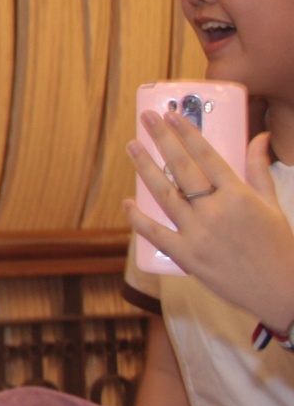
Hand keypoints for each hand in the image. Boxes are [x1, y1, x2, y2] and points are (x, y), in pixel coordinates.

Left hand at [127, 117, 293, 331]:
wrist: (282, 291)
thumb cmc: (280, 247)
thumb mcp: (273, 204)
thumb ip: (259, 169)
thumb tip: (259, 137)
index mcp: (239, 196)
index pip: (207, 155)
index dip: (187, 132)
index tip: (171, 114)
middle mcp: (216, 211)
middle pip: (182, 167)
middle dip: (162, 138)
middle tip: (146, 117)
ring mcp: (199, 234)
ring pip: (164, 194)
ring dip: (145, 168)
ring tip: (132, 146)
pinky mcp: (187, 256)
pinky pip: (155, 233)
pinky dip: (138, 218)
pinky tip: (127, 202)